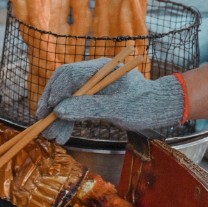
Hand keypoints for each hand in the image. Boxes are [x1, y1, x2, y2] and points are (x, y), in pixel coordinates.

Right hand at [35, 58, 185, 144]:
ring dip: (59, 118)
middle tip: (45, 128)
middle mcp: (94, 75)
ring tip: (54, 137)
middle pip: (63, 87)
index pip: (67, 75)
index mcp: (100, 69)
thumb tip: (60, 110)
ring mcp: (94, 86)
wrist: (163, 108)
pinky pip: (76, 107)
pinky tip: (64, 134)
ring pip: (68, 99)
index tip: (46, 112)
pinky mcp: (95, 98)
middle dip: (52, 108)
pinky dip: (69, 120)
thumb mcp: (118, 109)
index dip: (53, 92)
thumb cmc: (146, 105)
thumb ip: (88, 108)